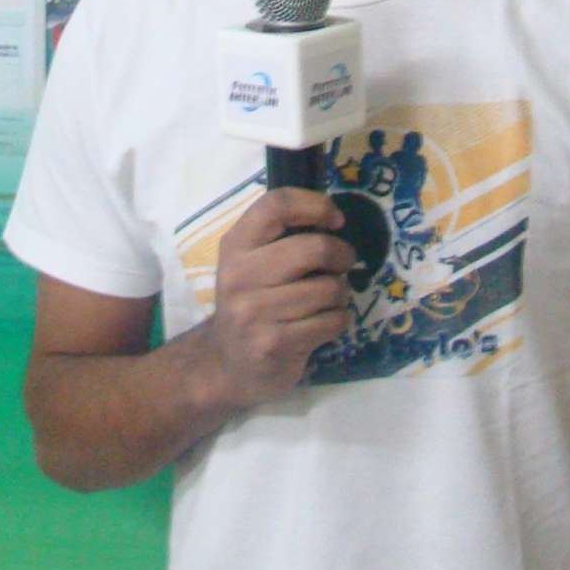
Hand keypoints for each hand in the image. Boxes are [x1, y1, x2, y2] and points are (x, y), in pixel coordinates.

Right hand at [205, 188, 352, 408]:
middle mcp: (240, 275)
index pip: (277, 205)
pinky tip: (325, 323)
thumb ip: (280, 237)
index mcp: (235, 245)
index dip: (315, 205)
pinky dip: (339, 320)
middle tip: (343, 263)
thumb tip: (331, 216)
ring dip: (341, 293)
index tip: (335, 220)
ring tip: (330, 299)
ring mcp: (254, 312)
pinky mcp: (273, 343)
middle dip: (341, 254)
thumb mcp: (250, 263)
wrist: (226, 364)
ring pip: (329, 289)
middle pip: (313, 248)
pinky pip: (331, 321)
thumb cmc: (251, 303)